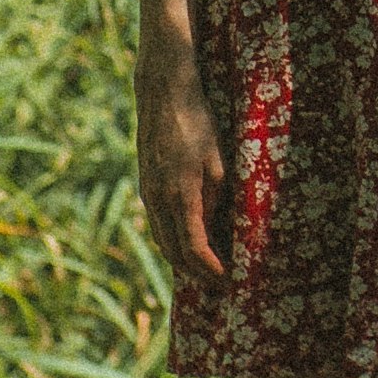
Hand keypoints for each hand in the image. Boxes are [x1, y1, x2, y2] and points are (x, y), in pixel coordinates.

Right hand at [136, 58, 226, 285]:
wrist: (163, 94)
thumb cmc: (198, 125)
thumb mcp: (219, 164)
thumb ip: (217, 202)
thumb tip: (220, 233)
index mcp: (179, 197)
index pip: (195, 251)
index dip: (213, 270)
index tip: (231, 279)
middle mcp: (158, 201)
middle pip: (175, 254)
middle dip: (198, 273)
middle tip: (222, 282)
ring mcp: (149, 194)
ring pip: (163, 241)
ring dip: (184, 261)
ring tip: (208, 269)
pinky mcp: (146, 185)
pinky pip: (158, 225)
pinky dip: (174, 241)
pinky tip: (190, 239)